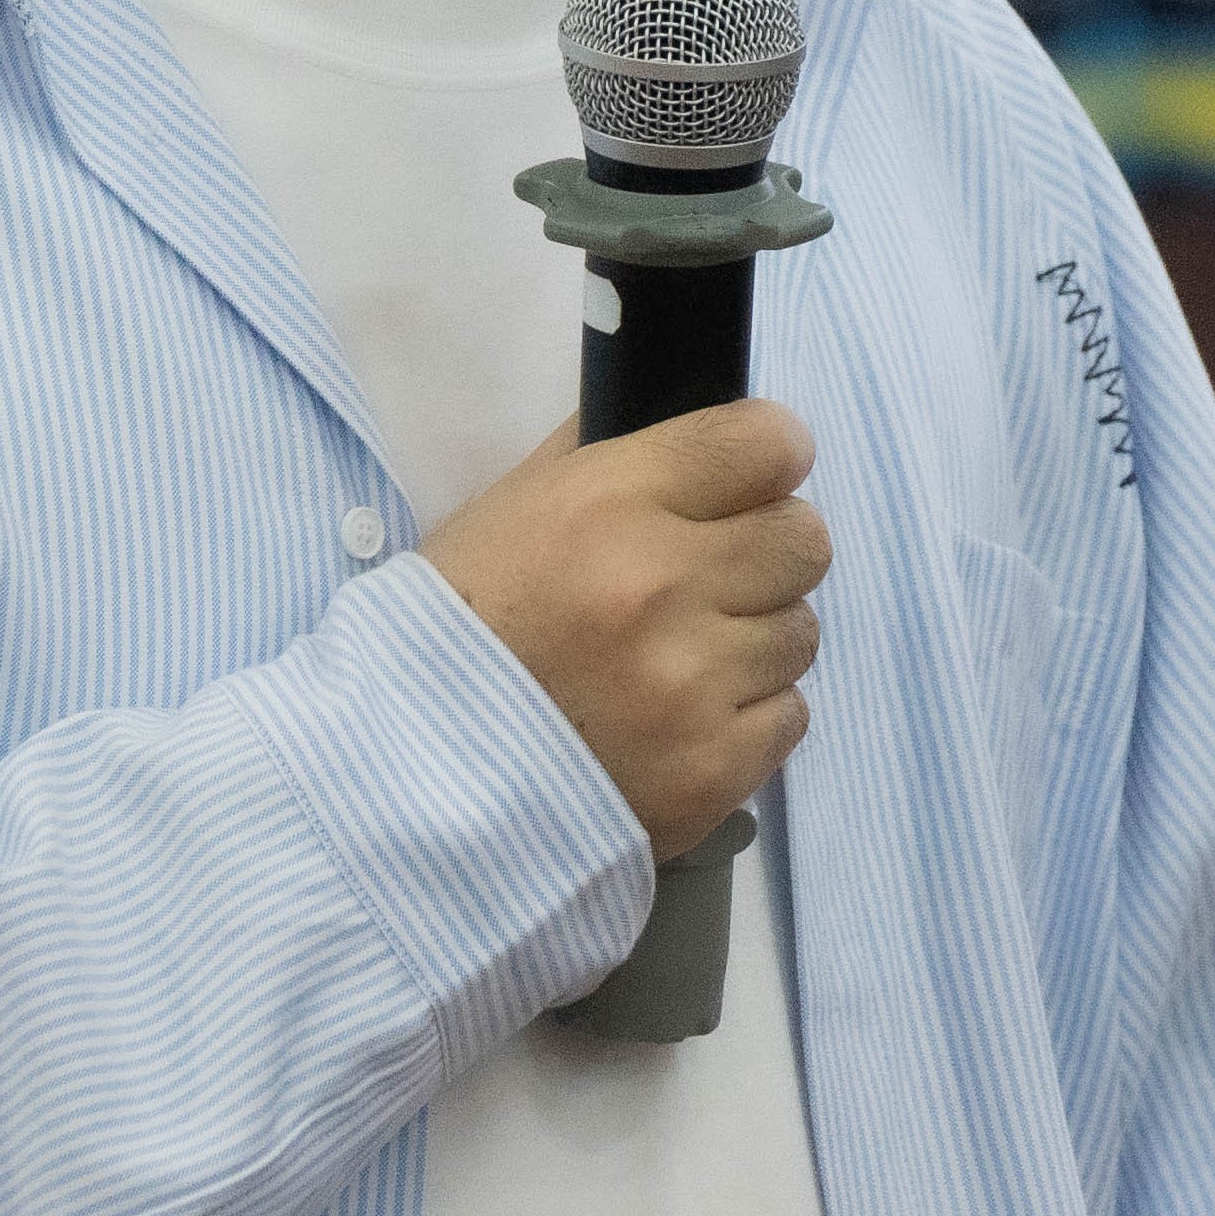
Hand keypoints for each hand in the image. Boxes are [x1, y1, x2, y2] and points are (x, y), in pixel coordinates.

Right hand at [422, 404, 825, 859]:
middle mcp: (661, 587)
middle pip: (803, 539)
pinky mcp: (714, 770)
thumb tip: (688, 430)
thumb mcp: (507, 512)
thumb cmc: (454, 632)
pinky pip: (788, 717)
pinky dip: (745, 719)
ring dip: (753, 641)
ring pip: (800, 632)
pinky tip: (681, 723)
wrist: (411, 785)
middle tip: (710, 580)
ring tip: (681, 663)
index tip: (749, 480)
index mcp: (608, 505)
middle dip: (765, 553)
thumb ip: (604, 460)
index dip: (767, 458)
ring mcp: (694, 685)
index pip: (765, 444)